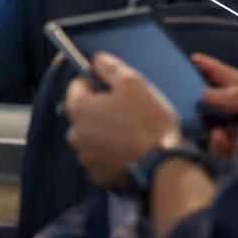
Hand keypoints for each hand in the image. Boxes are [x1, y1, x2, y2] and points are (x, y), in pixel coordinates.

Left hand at [64, 52, 180, 189]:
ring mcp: (86, 158)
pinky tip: (131, 153)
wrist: (162, 167)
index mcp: (78, 108)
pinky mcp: (99, 177)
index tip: (117, 90)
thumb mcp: (133, 83)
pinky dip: (113, 156)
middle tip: (129, 113)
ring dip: (106, 134)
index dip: (98, 84)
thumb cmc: (148, 123)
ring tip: (133, 135)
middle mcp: (75, 134)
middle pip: (85, 113)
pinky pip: (102, 159)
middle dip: (102, 110)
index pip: (78, 85)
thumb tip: (96, 60)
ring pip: (93, 137)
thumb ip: (110, 67)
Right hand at [192, 53, 237, 157]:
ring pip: (211, 124)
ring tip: (210, 121)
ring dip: (207, 123)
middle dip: (198, 98)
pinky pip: (217, 146)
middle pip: (214, 100)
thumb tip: (205, 95)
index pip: (226, 76)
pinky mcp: (236, 152)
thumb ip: (234, 95)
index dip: (210, 66)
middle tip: (182, 93)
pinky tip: (222, 138)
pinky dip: (217, 142)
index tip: (193, 58)